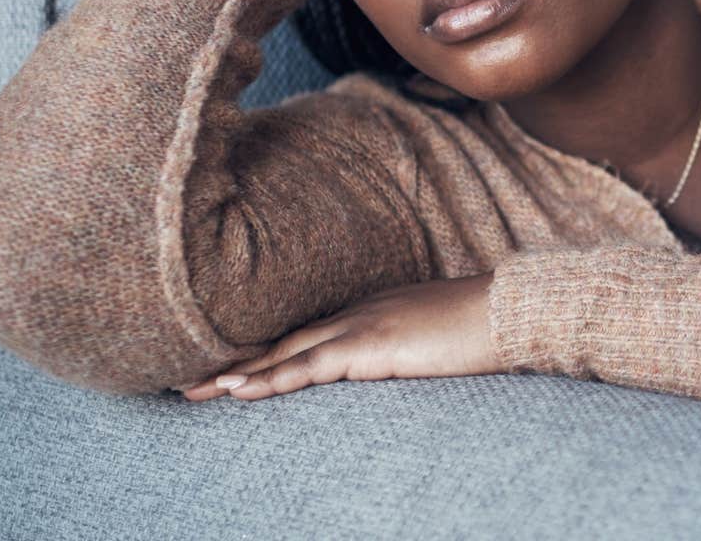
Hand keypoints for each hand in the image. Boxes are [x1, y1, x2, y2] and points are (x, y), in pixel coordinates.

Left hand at [181, 273, 500, 402]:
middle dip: (234, 360)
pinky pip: (309, 366)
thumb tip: (400, 368)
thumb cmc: (488, 327)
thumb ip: (409, 349)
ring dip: (236, 373)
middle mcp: (358, 311)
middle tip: (186, 380)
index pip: (307, 333)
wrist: (513, 310)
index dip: (266, 350)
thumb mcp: (437, 338)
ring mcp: (362, 325)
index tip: (228, 364)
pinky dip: (269, 379)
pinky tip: (237, 391)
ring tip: (193, 391)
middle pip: (283, 339)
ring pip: (285, 352)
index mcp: (373, 309)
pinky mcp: (370, 345)